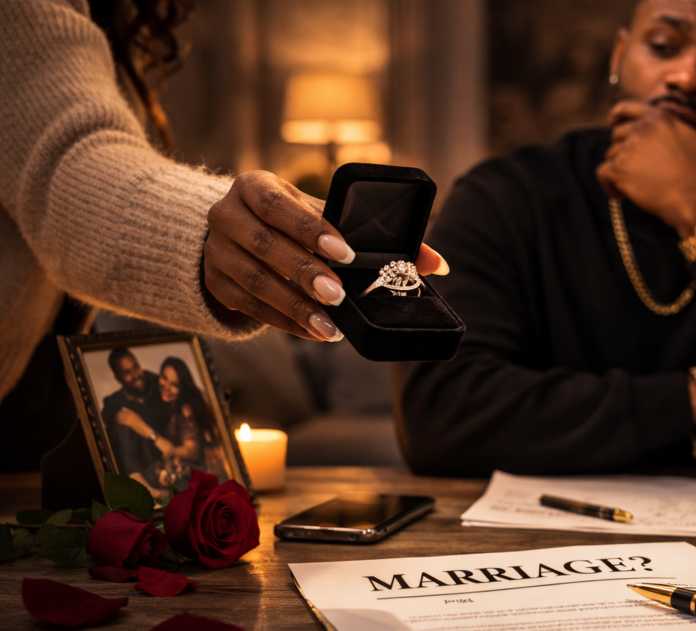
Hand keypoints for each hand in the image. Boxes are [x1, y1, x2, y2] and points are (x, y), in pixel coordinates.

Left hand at [115, 407, 149, 435]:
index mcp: (136, 415)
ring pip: (124, 417)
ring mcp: (132, 420)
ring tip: (116, 418)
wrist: (144, 429)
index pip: (130, 411)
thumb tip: (131, 416)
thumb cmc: (142, 426)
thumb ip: (135, 417)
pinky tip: (118, 422)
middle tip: (117, 414)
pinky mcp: (130, 424)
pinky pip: (124, 421)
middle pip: (126, 413)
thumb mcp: (139, 420)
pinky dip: (120, 421)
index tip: (121, 409)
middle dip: (121, 413)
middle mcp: (134, 416)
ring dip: (119, 417)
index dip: (125, 410)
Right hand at [205, 171, 448, 341]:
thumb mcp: (321, 213)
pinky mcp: (216, 284)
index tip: (346, 252)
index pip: (279, 205)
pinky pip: (251, 308)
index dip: (311, 229)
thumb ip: (371, 232)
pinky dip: (285, 322)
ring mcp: (215, 252)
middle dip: (305, 273)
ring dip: (296, 307)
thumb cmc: (290, 220)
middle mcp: (226, 215)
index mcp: (253, 186)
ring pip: (256, 282)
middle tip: (338, 294)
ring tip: (330, 326)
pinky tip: (314, 332)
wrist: (234, 233)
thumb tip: (434, 263)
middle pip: (266, 246)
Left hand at [596, 95, 695, 235]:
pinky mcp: (620, 169)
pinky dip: (608, 186)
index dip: (616, 116)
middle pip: (616, 135)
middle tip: (635, 171)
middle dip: (622, 151)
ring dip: (618, 170)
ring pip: (610, 155)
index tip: (613, 124)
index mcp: (660, 117)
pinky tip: (621, 196)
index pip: (625, 109)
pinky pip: (602, 174)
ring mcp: (629, 148)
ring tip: (634, 186)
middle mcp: (642, 128)